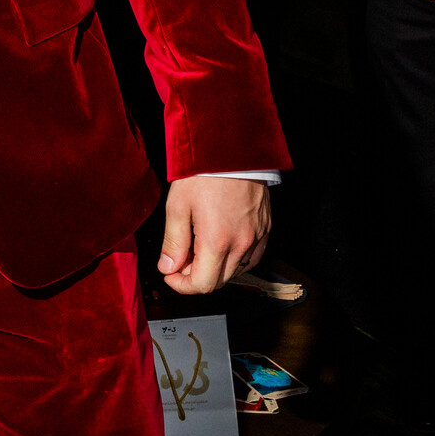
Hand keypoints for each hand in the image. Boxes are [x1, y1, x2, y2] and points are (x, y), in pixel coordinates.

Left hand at [159, 176, 269, 293]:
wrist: (233, 149)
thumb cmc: (204, 173)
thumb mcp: (178, 205)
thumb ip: (173, 242)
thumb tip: (168, 267)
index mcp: (217, 241)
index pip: (202, 285)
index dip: (181, 285)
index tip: (170, 273)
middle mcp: (241, 244)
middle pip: (218, 281)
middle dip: (195, 276)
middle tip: (181, 258)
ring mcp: (257, 237)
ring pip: (236, 271)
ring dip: (215, 268)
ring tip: (199, 246)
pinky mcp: (266, 229)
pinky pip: (252, 257)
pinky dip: (235, 259)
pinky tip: (222, 244)